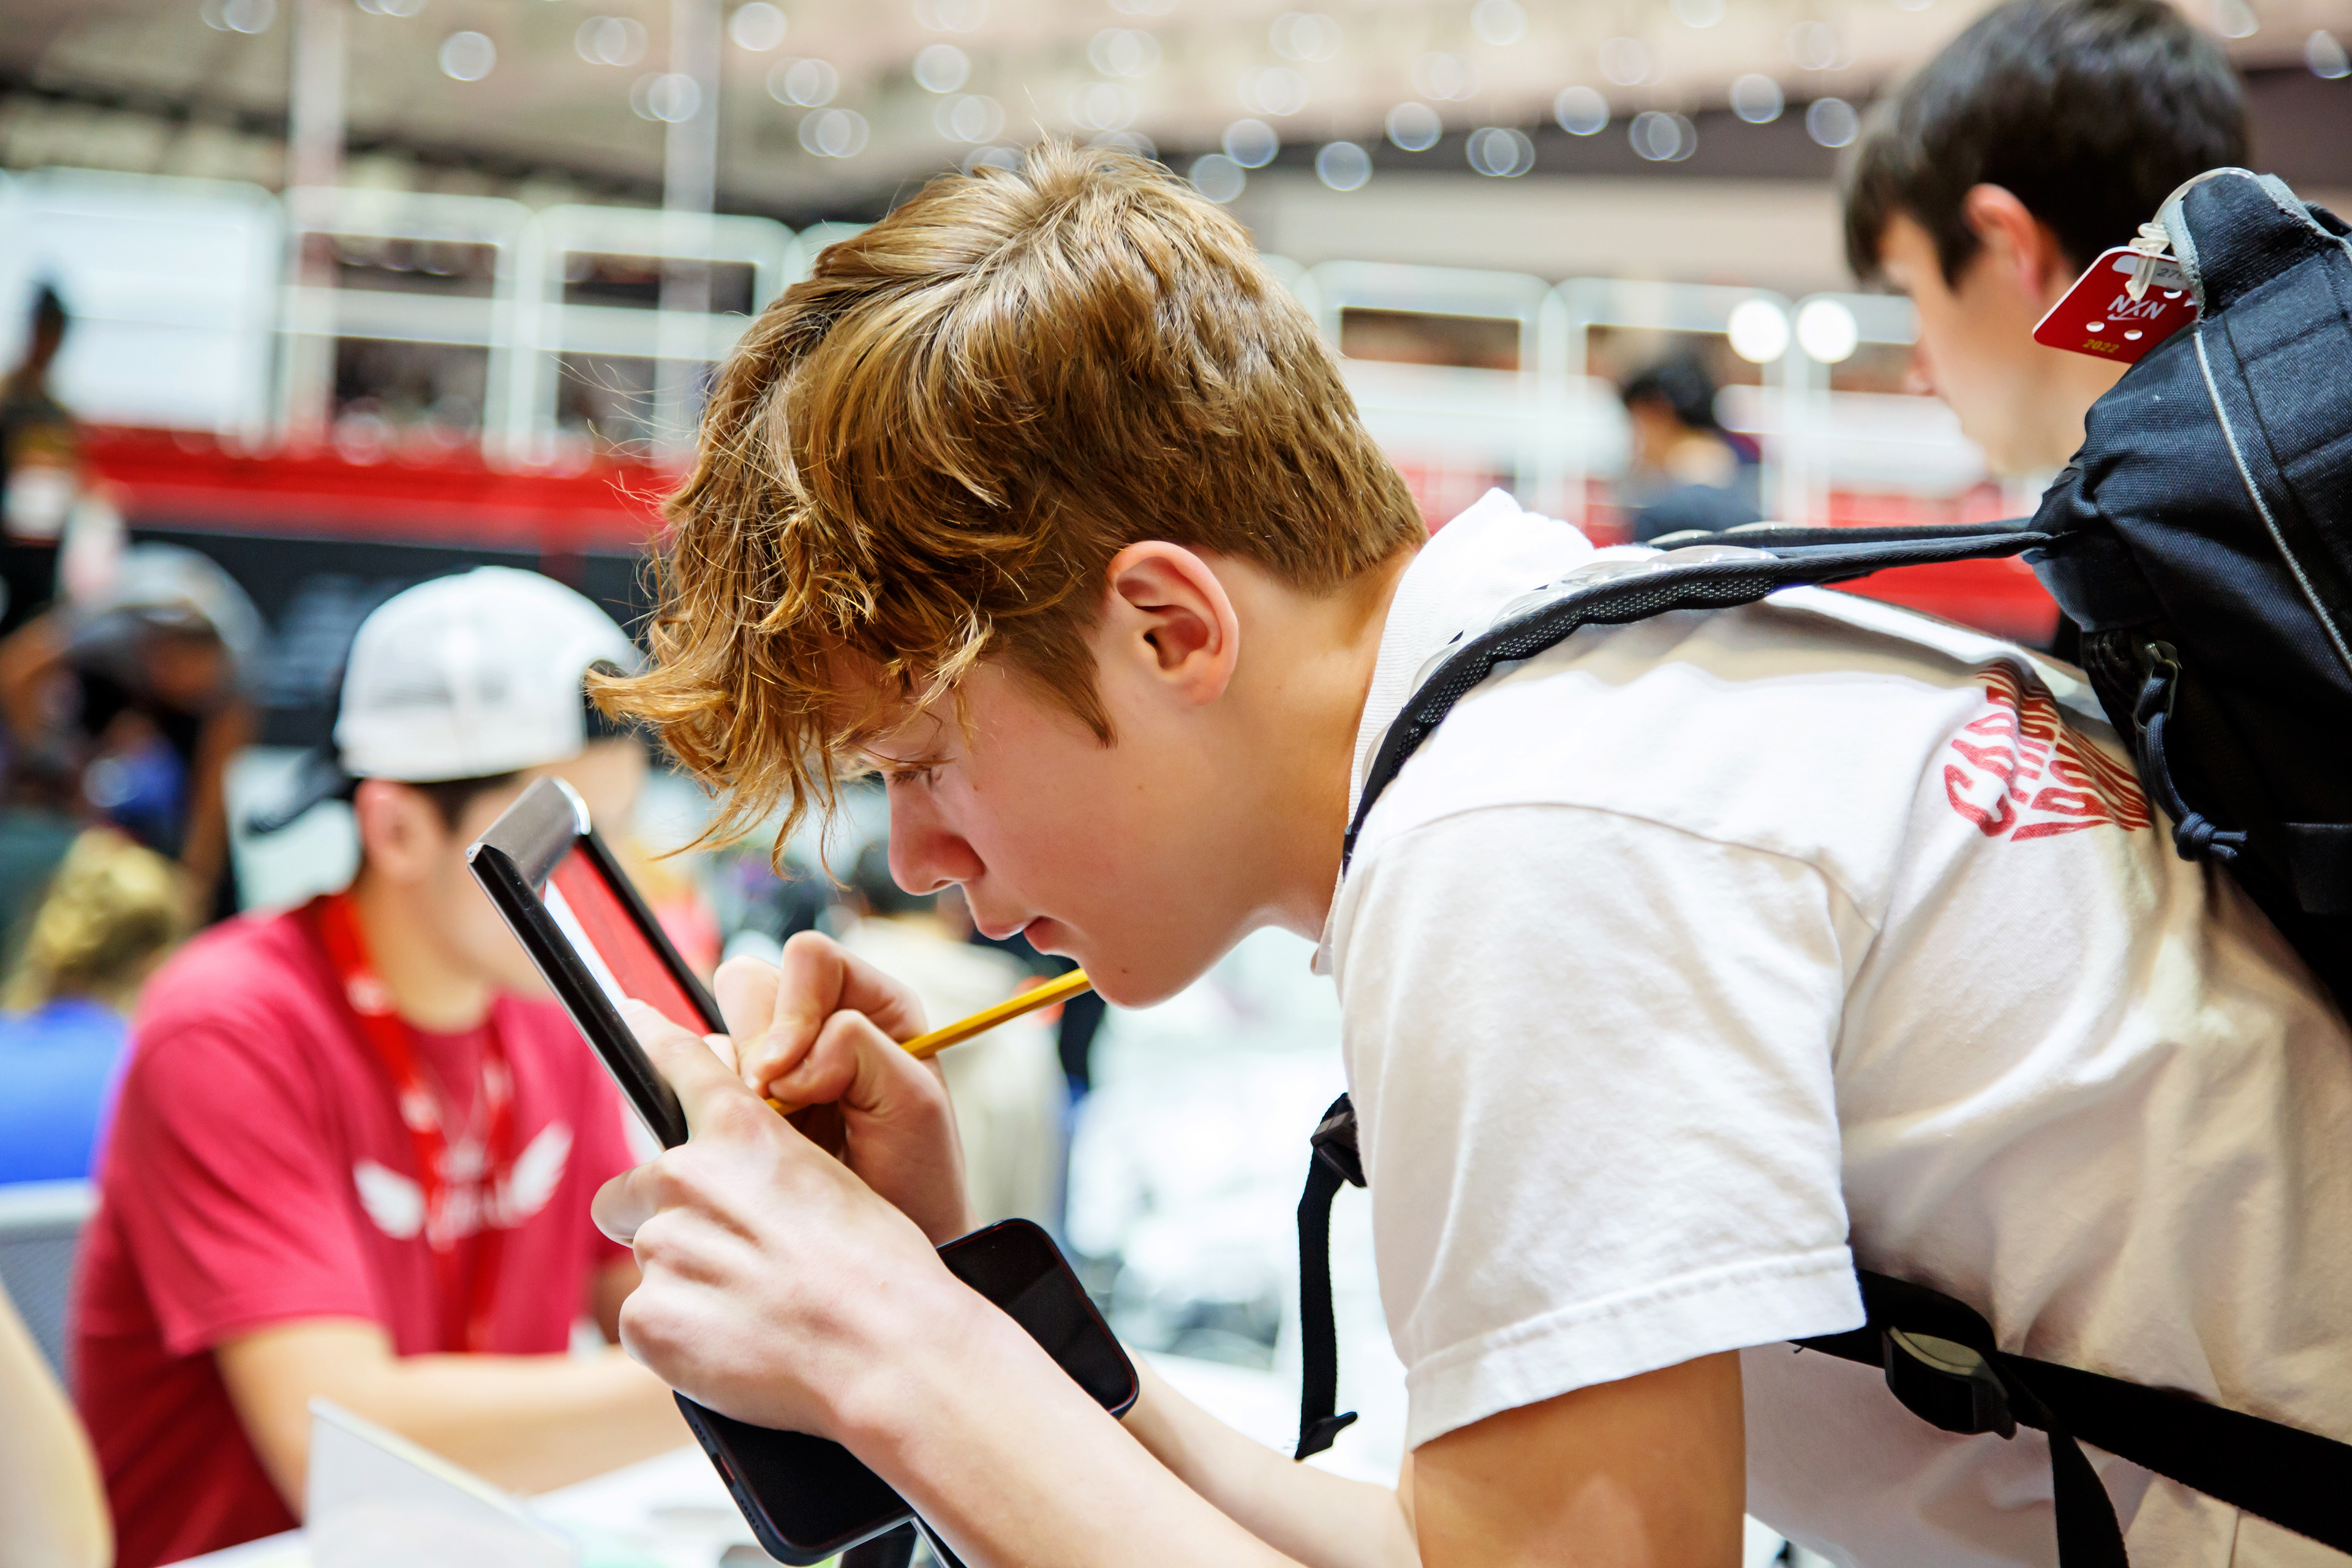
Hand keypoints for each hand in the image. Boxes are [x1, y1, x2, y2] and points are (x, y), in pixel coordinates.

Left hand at [592, 1007, 980, 1437]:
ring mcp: (663, 1248)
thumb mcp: (832, 1181)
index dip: (653, 1038)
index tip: (632, 1015)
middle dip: (660, 1219)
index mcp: (742, 1132)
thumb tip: (728, 1183)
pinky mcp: (647, 1317)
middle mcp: (688, 1177)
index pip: (683, 1064)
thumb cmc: (880, 1269)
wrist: (888, 1348)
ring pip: (647, 1261)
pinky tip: (735, 1344)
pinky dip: (680, 1336)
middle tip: (723, 1259)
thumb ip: (763, 1166)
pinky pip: (645, 1322)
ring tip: (749, 1311)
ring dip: (682, 1282)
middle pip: (630, 1190)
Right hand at [708, 933, 974, 1242]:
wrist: (897, 1239)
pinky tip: (754, 1147)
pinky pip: (694, 1082)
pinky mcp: (742, 1104)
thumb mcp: (913, 1101)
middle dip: (755, 1047)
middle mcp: (819, 1023)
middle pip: (749, 983)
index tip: (789, 1079)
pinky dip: (711, 1111)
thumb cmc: (919, 1173)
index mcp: (873, 1004)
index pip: (810, 960)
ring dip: (733, 1083)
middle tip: (778, 1107)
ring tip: (776, 1134)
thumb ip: (858, 1051)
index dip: (792, 1010)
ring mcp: (776, 1064)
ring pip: (716, 1032)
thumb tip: (784, 1060)